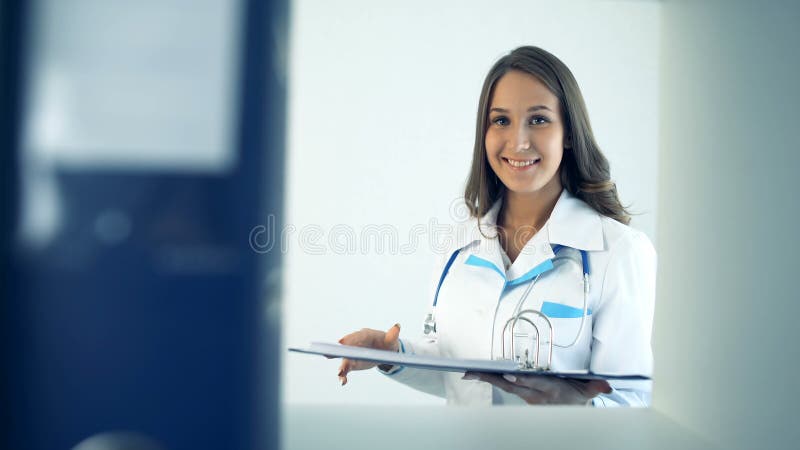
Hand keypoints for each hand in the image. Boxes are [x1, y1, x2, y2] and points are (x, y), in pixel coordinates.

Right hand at [336, 324, 400, 385]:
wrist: (384, 351)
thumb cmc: (387, 342)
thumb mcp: (392, 339)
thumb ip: (393, 334)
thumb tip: (397, 327)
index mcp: (365, 335)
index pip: (357, 336)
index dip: (349, 339)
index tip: (342, 342)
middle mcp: (356, 344)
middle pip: (348, 348)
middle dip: (341, 352)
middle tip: (330, 355)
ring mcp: (353, 354)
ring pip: (345, 360)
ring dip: (342, 367)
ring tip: (340, 373)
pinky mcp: (352, 364)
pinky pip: (347, 370)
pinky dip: (344, 376)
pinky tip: (343, 382)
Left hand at [462, 372, 611, 404]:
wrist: (573, 410)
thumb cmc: (577, 396)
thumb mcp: (588, 392)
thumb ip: (596, 387)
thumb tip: (607, 386)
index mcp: (548, 390)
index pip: (532, 384)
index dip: (520, 381)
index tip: (508, 376)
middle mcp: (534, 394)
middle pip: (510, 385)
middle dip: (491, 379)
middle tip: (471, 373)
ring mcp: (526, 395)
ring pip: (504, 385)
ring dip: (486, 378)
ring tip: (468, 373)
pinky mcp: (522, 394)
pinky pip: (504, 386)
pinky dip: (491, 379)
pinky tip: (478, 374)